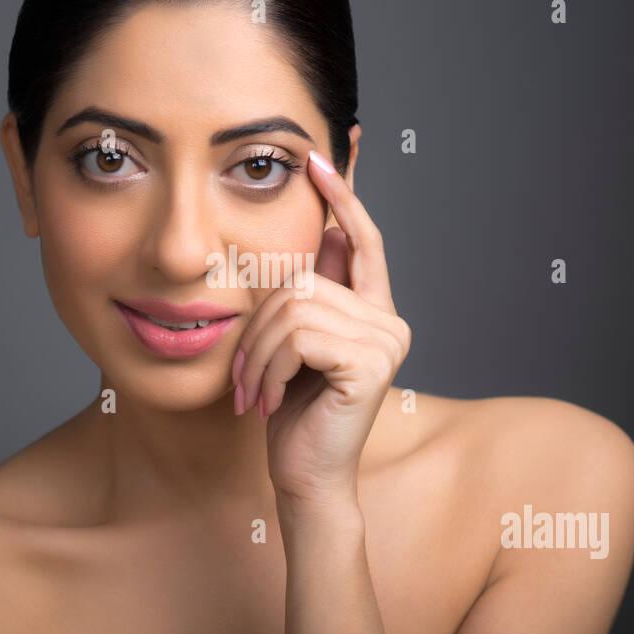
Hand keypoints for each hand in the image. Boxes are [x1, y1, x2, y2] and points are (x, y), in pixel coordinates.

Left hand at [231, 149, 410, 511]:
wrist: (303, 476)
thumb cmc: (291, 412)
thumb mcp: (290, 343)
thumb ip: (306, 293)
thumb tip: (316, 231)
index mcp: (374, 310)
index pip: (362, 239)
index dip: (342, 196)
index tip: (318, 157)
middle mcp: (389, 321)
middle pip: (304, 278)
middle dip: (258, 324)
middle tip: (244, 372)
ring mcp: (386, 341)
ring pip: (294, 307)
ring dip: (257, 352)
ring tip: (253, 390)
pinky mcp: (370, 363)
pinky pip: (298, 336)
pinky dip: (268, 367)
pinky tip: (267, 400)